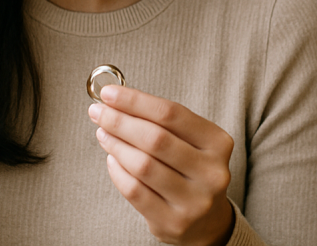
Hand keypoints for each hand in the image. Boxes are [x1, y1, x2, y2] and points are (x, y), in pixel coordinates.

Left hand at [88, 87, 235, 245]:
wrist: (207, 219)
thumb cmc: (191, 169)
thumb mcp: (190, 141)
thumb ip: (161, 122)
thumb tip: (116, 101)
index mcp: (218, 143)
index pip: (171, 114)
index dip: (136, 101)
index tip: (109, 93)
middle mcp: (210, 172)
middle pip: (155, 139)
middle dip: (120, 121)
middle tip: (98, 112)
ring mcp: (193, 200)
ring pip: (143, 165)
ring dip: (116, 145)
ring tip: (103, 133)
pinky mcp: (173, 222)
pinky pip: (135, 191)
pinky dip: (117, 171)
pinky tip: (111, 159)